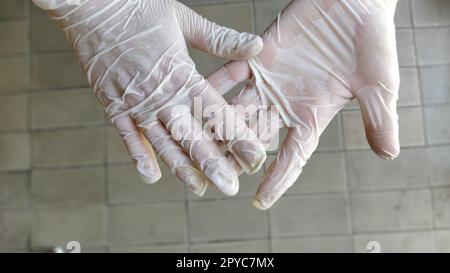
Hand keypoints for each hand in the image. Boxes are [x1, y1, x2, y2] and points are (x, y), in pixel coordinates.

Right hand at [34, 0, 266, 195]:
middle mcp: (160, 95)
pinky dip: (138, 156)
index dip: (237, 135)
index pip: (214, 111)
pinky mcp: (114, 105)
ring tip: (199, 188)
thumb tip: (256, 46)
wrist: (92, 8)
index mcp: (181, 73)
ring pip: (161, 142)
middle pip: (190, 135)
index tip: (255, 156)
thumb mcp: (185, 20)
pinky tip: (151, 176)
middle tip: (230, 187)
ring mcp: (135, 103)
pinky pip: (127, 136)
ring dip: (181, 167)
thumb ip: (221, 39)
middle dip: (212, 163)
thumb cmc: (141, 11)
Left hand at [209, 0, 399, 207]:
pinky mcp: (257, 55)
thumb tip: (389, 154)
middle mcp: (286, 103)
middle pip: (256, 137)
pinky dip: (214, 83)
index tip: (260, 200)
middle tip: (214, 175)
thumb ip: (379, 118)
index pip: (292, 154)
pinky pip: (230, 72)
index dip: (278, 178)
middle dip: (235, 157)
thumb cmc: (372, 42)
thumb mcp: (380, 86)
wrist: (355, 1)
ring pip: (237, 110)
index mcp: (312, 115)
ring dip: (217, 126)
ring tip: (194, 144)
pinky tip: (194, 97)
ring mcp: (269, 81)